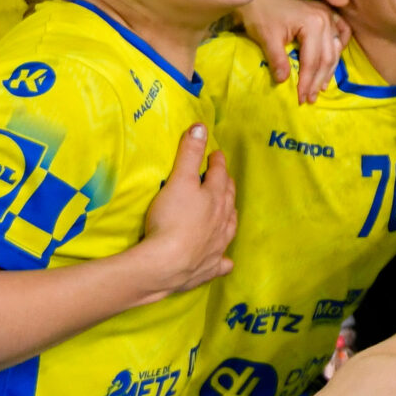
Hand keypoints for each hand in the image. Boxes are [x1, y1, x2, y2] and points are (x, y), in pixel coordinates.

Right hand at [133, 126, 236, 302]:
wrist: (166, 263)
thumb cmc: (172, 218)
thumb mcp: (179, 179)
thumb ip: (190, 154)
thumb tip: (201, 127)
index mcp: (215, 198)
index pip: (220, 175)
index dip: (218, 163)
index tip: (217, 154)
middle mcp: (221, 222)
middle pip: (228, 200)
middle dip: (227, 187)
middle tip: (225, 178)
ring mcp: (217, 247)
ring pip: (229, 229)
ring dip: (229, 218)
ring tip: (229, 212)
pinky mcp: (208, 268)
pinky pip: (220, 264)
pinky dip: (223, 261)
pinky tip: (226, 262)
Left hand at [237, 0, 347, 102]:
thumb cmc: (261, 16)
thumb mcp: (267, 39)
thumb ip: (278, 60)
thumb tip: (284, 82)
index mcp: (314, 23)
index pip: (312, 60)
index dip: (307, 81)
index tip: (301, 98)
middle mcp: (326, 19)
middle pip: (326, 57)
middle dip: (318, 80)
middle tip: (311, 98)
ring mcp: (328, 16)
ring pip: (334, 49)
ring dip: (329, 70)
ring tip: (322, 88)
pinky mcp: (325, 15)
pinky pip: (341, 33)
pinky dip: (339, 47)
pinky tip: (333, 60)